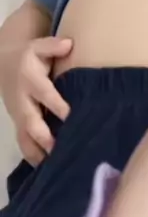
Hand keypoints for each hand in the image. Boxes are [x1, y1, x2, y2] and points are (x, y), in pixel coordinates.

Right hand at [0, 37, 72, 165]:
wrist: (4, 66)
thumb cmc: (31, 58)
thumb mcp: (38, 47)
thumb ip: (52, 46)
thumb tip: (68, 44)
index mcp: (30, 80)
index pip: (45, 94)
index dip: (57, 105)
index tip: (71, 116)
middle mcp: (23, 101)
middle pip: (32, 122)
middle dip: (44, 136)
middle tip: (60, 149)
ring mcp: (20, 116)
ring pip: (25, 138)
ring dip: (38, 153)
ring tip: (54, 168)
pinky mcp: (20, 127)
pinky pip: (24, 145)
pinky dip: (34, 158)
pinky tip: (48, 172)